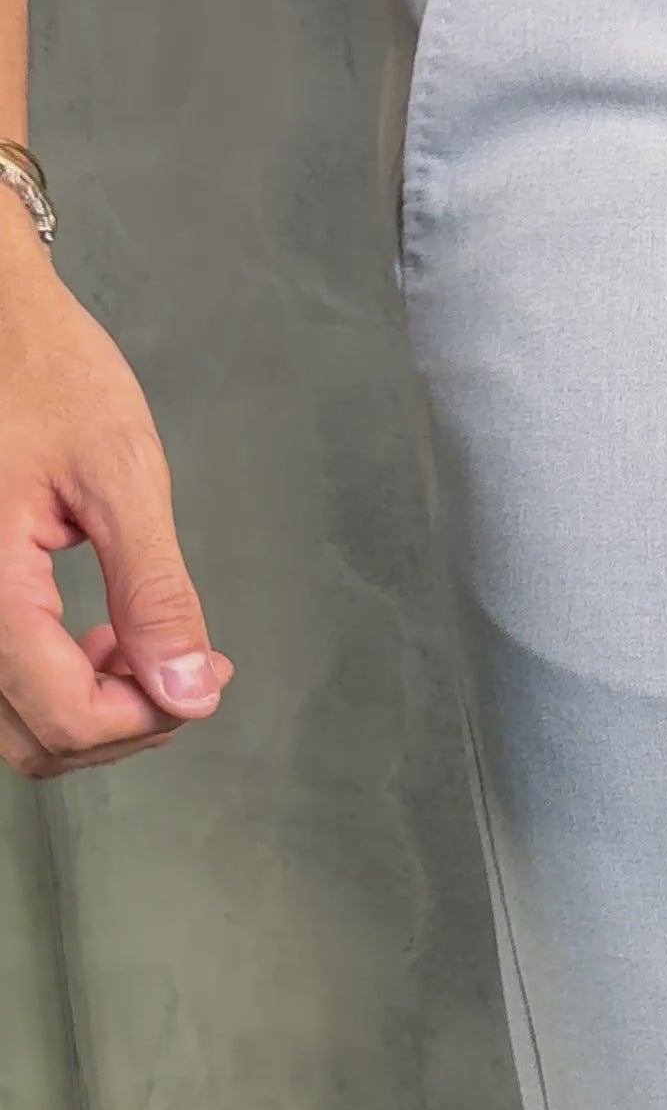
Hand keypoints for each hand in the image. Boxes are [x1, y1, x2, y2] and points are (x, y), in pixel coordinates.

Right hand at [0, 213, 231, 778]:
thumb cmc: (42, 369)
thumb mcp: (120, 473)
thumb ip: (156, 592)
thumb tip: (189, 690)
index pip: (65, 716)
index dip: (147, 716)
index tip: (204, 674)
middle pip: (34, 739)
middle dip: (121, 723)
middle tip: (182, 669)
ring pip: (11, 724)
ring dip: (84, 710)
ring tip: (134, 646)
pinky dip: (48, 683)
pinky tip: (87, 635)